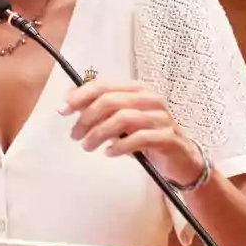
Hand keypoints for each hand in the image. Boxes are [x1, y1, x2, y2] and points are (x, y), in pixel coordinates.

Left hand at [61, 79, 204, 184]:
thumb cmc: (147, 138)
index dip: (81, 95)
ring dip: (99, 133)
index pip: (105, 85)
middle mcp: (151, 99)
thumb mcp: (122, 121)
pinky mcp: (167, 137)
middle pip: (111, 101)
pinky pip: (139, 138)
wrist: (182, 160)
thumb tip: (70, 99)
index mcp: (138, 89)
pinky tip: (109, 152)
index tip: (64, 109)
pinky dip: (119, 146)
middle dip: (87, 118)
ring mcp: (161, 117)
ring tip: (88, 146)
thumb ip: (101, 109)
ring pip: (123, 118)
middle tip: (74, 135)